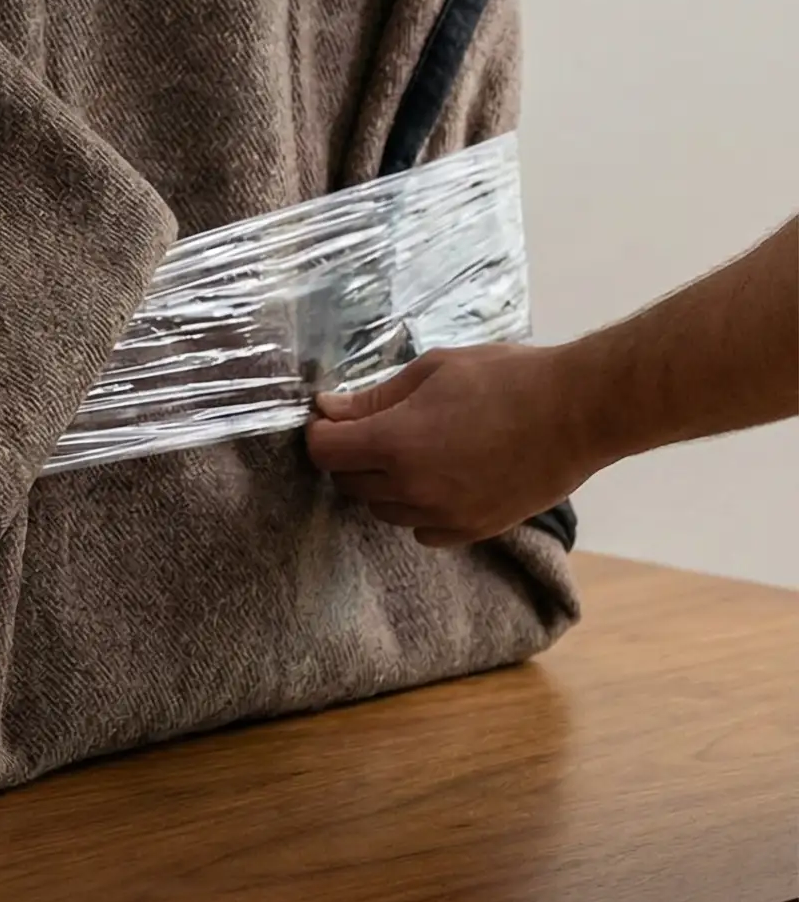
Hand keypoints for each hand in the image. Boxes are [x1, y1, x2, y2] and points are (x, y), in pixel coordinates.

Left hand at [306, 343, 613, 545]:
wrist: (579, 411)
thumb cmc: (507, 378)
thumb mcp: (432, 371)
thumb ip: (374, 398)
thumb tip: (326, 409)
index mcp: (396, 442)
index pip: (325, 452)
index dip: (322, 433)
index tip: (333, 419)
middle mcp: (413, 487)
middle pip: (349, 483)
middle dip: (352, 456)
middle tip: (376, 429)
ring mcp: (445, 514)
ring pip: (382, 509)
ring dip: (384, 484)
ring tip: (416, 451)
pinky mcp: (474, 530)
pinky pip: (421, 530)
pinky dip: (418, 510)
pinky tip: (439, 480)